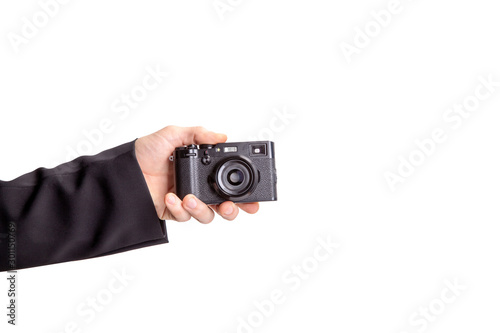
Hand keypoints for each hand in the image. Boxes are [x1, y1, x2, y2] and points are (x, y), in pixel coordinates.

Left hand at [134, 126, 258, 221]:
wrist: (122, 171)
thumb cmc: (144, 151)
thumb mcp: (173, 134)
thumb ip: (198, 133)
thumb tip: (222, 136)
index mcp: (202, 170)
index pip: (228, 182)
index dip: (242, 191)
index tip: (253, 197)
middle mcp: (198, 187)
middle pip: (224, 205)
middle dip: (232, 210)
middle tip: (230, 207)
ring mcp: (186, 201)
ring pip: (207, 215)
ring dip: (202, 210)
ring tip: (190, 199)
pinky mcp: (174, 212)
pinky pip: (184, 216)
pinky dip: (179, 208)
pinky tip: (171, 197)